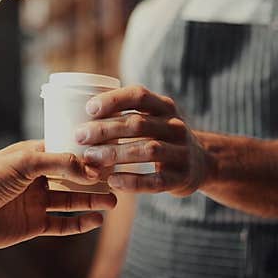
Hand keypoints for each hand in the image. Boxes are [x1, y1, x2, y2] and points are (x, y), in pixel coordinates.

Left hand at [0, 141, 115, 250]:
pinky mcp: (32, 225)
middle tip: (119, 180)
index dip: (88, 155)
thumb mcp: (24, 163)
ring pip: (70, 200)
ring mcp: (35, 202)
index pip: (67, 152)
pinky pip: (61, 224)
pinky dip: (79, 223)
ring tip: (113, 201)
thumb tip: (91, 168)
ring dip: (92, 200)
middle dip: (95, 179)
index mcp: (32, 156)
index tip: (111, 156)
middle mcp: (36, 178)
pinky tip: (96, 220)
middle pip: (72, 177)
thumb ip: (59, 163)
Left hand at [75, 86, 212, 195]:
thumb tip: (75, 113)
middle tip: (79, 136)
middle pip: (138, 124)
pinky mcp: (181, 178)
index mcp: (165, 107)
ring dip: (115, 154)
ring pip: (147, 150)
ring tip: (90, 158)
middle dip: (105, 130)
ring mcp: (181, 152)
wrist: (202, 164)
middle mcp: (175, 126)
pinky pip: (155, 180)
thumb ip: (126, 115)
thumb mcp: (153, 119)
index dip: (114, 100)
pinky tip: (112, 181)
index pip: (139, 96)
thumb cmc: (161, 138)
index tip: (88, 108)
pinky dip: (133, 181)